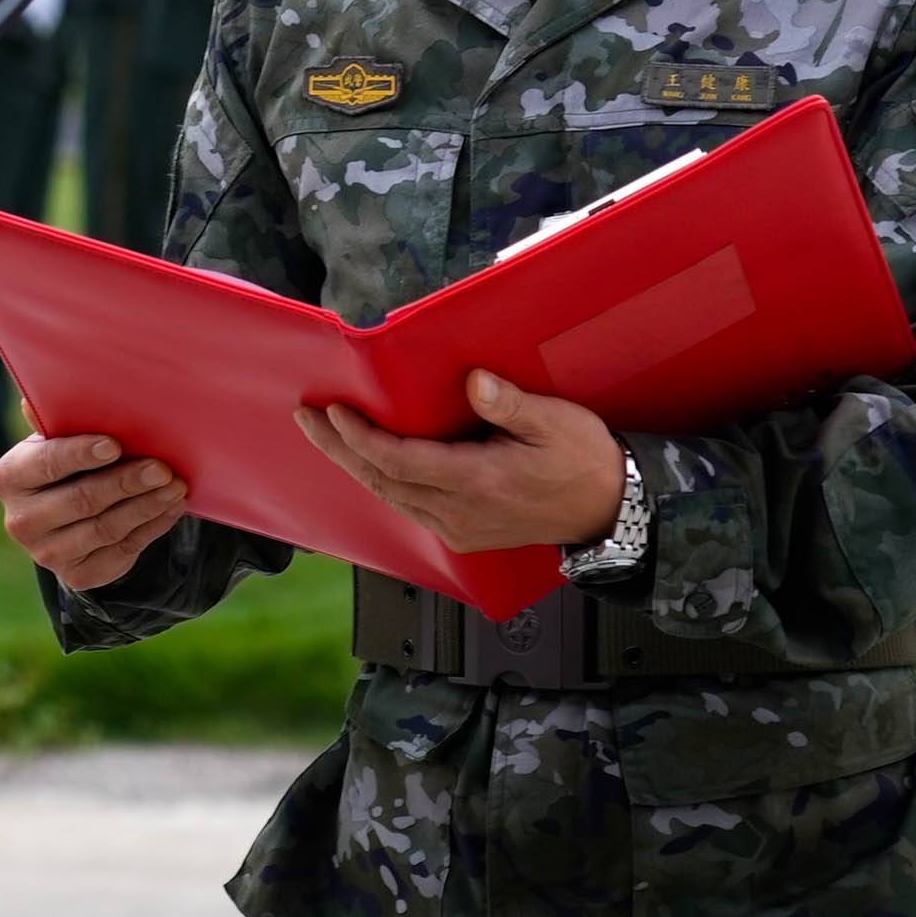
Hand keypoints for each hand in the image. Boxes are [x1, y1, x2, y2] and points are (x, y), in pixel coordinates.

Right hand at [0, 433, 190, 591]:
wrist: (69, 519)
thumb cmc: (67, 463)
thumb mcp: (58, 439)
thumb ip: (54, 421)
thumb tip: (35, 402)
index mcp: (9, 477)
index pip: (46, 464)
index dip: (80, 454)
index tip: (115, 445)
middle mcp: (20, 521)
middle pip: (81, 500)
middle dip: (126, 482)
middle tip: (162, 468)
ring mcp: (46, 554)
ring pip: (106, 528)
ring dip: (146, 505)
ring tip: (175, 486)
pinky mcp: (77, 575)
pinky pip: (122, 551)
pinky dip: (152, 527)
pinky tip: (171, 508)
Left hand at [295, 372, 626, 554]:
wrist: (609, 510)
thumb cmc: (585, 461)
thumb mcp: (556, 423)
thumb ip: (511, 404)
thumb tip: (474, 382)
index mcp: (479, 482)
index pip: (400, 461)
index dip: (361, 438)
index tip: (334, 412)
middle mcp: (461, 512)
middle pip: (382, 482)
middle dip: (339, 449)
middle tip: (306, 419)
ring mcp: (460, 528)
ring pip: (391, 498)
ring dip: (354, 466)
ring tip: (326, 436)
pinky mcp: (464, 534)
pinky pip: (409, 508)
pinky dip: (381, 482)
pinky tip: (369, 464)